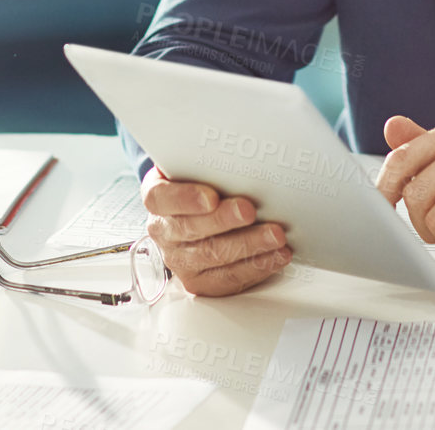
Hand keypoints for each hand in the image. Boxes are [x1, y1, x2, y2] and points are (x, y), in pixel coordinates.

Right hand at [140, 166, 291, 296]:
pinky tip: (276, 255)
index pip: (161, 199)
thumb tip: (240, 153)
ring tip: (275, 236)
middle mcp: (164, 231)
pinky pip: (228, 279)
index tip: (211, 197)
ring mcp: (180, 260)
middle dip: (224, 221)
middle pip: (190, 230)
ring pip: (213, 257)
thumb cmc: (199, 183)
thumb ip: (208, 162)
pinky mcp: (200, 281)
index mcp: (157, 197)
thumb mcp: (195, 165)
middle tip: (249, 211)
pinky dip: (257, 267)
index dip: (185, 199)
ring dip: (249, 246)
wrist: (195, 208)